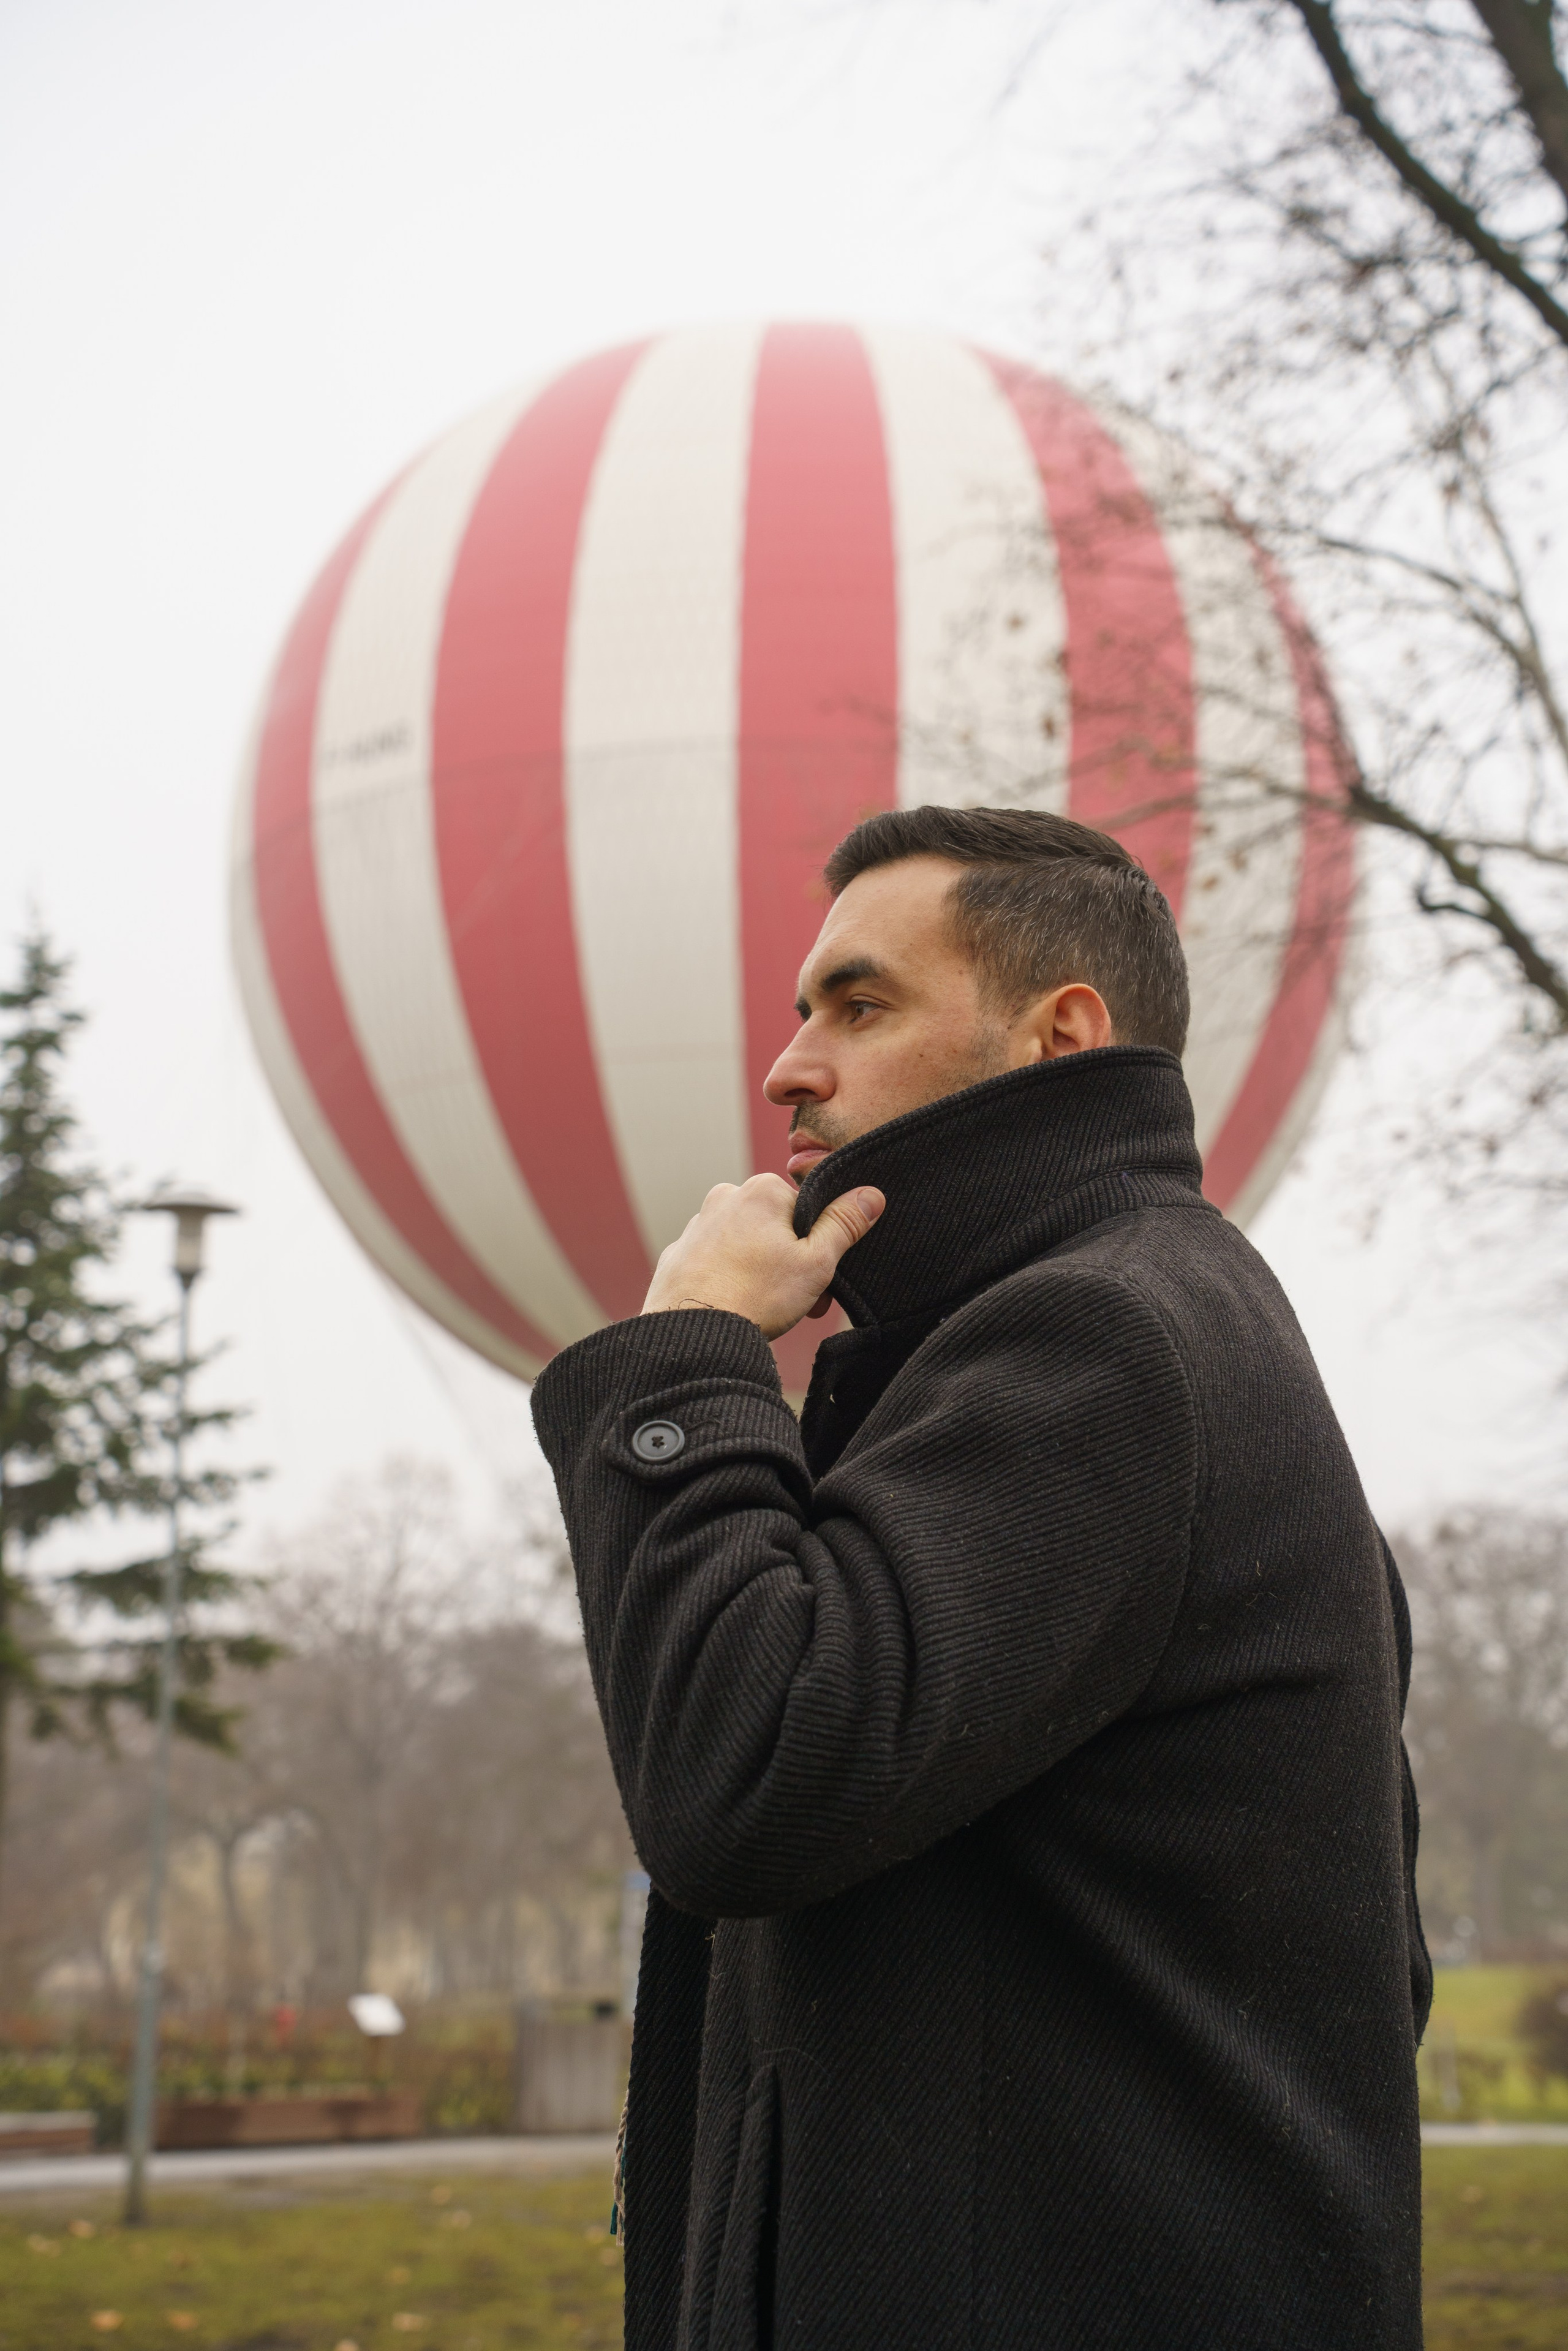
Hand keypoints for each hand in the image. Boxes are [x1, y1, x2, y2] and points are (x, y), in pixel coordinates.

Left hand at [641, 1174, 884, 1340]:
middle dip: (791, 1262)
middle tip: (799, 1301)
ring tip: (767, 1309)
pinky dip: (728, 1280)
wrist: (695, 1334)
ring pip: (744, 1246)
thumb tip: (870, 1194)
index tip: (821, 1279)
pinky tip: (735, 1306)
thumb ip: (843, 1224)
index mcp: (761, 1191)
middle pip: (774, 1228)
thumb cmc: (758, 1295)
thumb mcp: (816, 1261)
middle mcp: (724, 1199)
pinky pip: (714, 1264)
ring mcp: (696, 1227)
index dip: (818, 1247)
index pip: (804, 1211)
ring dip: (761, 1272)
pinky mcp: (677, 1256)